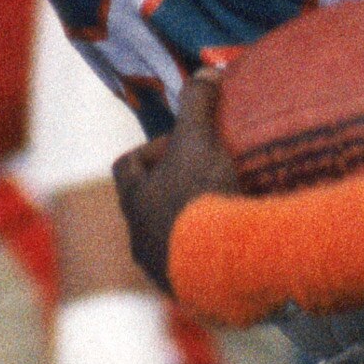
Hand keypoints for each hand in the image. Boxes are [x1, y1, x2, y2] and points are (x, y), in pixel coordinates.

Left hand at [112, 70, 242, 291]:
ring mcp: (164, 270)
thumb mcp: (199, 139)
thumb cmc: (201, 196)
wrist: (225, 265)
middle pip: (148, 204)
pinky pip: (196, 267)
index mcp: (134, 202)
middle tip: (208, 174)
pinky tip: (237, 242)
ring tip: (225, 208)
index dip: (152, 149)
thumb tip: (207, 71)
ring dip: (191, 222)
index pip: (126, 166)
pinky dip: (211, 252)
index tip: (183, 142)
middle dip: (174, 188)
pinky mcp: (192, 293)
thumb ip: (198, 102)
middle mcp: (140, 239)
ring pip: (170, 238)